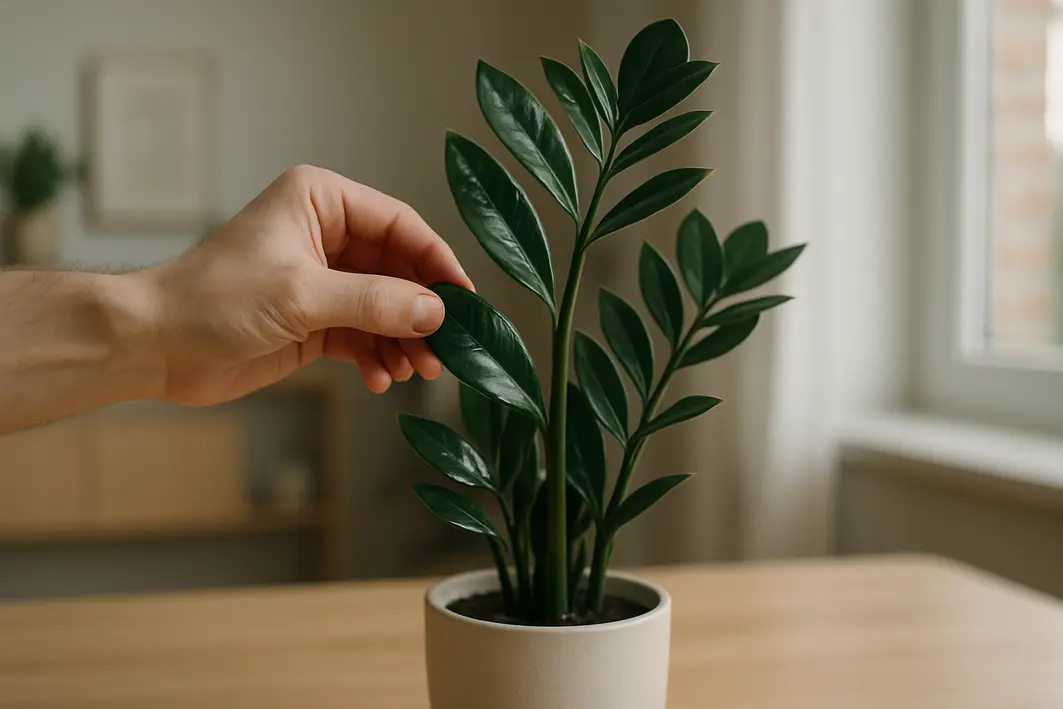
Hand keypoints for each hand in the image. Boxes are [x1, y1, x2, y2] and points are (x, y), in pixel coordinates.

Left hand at [139, 165, 472, 404]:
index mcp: (321, 202)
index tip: (464, 299)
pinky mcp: (314, 320)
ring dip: (404, 340)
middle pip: (399, 270)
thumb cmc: (213, 300)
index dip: (436, 262)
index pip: (399, 225)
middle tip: (446, 349)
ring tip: (417, 370)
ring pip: (386, 307)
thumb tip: (435, 312)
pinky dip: (378, 357)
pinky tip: (382, 379)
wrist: (156, 346)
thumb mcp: (301, 296)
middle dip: (421, 312)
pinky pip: (364, 335)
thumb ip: (374, 302)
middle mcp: (326, 235)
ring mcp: (322, 280)